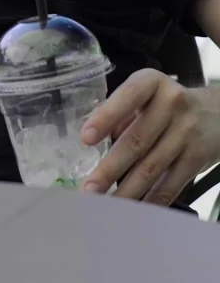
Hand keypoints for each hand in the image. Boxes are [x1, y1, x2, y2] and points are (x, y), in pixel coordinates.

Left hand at [80, 69, 219, 205]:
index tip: (86, 138)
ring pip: (152, 167)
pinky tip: (134, 210)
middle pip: (137, 140)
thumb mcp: (148, 94)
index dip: (106, 117)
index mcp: (152, 82)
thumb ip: (122, 112)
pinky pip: (171, 184)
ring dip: (126, 190)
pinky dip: (151, 200)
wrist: (216, 114)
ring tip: (105, 205)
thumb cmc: (167, 104)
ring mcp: (187, 131)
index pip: (128, 96)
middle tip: (89, 188)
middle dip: (110, 168)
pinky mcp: (197, 157)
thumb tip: (91, 137)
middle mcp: (171, 103)